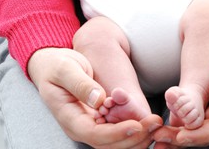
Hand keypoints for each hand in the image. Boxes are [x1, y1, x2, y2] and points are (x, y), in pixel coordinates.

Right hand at [28, 47, 161, 147]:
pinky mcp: (99, 120)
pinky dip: (134, 130)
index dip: (117, 133)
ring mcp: (90, 126)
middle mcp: (81, 127)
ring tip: (156, 124)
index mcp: (70, 118)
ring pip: (115, 142)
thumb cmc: (57, 66)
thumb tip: (98, 100)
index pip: (95, 135)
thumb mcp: (65, 69)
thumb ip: (80, 84)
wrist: (52, 66)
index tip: (137, 125)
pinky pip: (117, 132)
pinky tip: (148, 122)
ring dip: (137, 136)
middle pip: (109, 144)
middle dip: (133, 137)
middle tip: (155, 123)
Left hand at [153, 28, 208, 147]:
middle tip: (159, 138)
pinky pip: (195, 116)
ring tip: (156, 136)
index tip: (182, 136)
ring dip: (178, 133)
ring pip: (199, 127)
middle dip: (184, 138)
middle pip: (207, 132)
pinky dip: (180, 120)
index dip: (202, 134)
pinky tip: (164, 123)